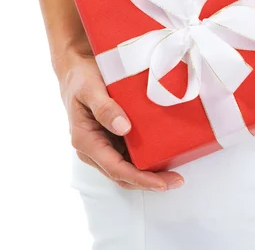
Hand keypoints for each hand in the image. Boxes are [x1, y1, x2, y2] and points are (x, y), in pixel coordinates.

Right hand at [56, 49, 183, 190]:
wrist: (77, 70)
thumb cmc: (81, 79)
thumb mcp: (90, 89)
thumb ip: (105, 108)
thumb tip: (123, 128)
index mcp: (86, 141)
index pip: (115, 169)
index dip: (140, 178)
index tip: (161, 183)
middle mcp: (95, 149)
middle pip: (124, 175)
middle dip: (150, 182)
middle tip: (177, 180)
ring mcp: (105, 145)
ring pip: (128, 168)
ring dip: (151, 174)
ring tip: (176, 173)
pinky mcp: (114, 139)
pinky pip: (131, 155)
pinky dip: (148, 159)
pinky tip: (166, 156)